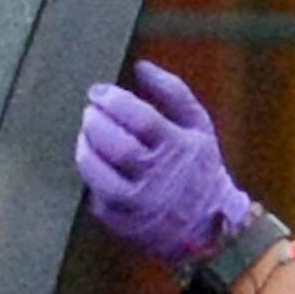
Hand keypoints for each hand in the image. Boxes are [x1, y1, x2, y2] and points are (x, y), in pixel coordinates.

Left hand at [74, 60, 251, 265]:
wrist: (209, 227)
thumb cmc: (199, 168)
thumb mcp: (198, 126)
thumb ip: (173, 92)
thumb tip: (140, 66)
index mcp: (179, 147)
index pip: (140, 118)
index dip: (113, 100)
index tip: (98, 92)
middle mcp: (159, 176)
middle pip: (117, 146)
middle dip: (95, 123)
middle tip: (89, 113)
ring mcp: (140, 204)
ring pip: (100, 175)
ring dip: (85, 150)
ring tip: (85, 137)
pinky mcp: (125, 224)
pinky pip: (97, 198)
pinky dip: (91, 180)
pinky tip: (94, 166)